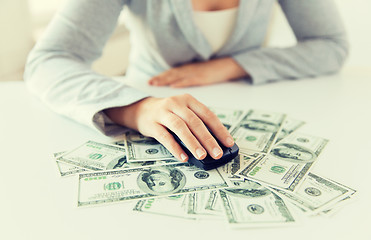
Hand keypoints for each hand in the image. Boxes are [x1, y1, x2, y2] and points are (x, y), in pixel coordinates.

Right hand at [104, 94, 234, 161]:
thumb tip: (215, 143)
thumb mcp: (183, 111)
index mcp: (188, 100)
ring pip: (180, 128)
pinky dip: (175, 148)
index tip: (228, 143)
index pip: (207, 115)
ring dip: (193, 143)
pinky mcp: (152, 124)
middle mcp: (176, 104)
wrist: (141, 109)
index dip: (219, 129)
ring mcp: (163, 113)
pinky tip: (183, 157)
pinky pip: (165, 137)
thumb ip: (197, 123)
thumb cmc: (168, 113)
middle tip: (217, 153)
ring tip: (202, 156)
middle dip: (208, 139)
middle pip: (195, 122)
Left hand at [148, 57, 246, 87]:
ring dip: (166, 79)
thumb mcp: (201, 76)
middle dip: (160, 78)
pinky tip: (173, 86)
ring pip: (178, 76)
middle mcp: (190, 70)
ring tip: (155, 83)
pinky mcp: (203, 77)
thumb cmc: (216, 72)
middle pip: (172, 74)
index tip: (150, 81)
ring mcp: (196, 73)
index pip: (172, 73)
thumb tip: (179, 92)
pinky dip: (180, 82)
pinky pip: (190, 79)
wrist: (230, 65)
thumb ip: (190, 82)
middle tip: (149, 82)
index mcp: (189, 70)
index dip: (161, 77)